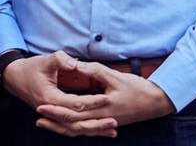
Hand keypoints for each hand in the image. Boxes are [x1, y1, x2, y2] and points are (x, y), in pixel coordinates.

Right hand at [0, 51, 111, 131]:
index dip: (92, 101)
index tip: (107, 98)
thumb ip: (60, 59)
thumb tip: (74, 63)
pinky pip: (70, 127)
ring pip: (74, 129)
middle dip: (97, 122)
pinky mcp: (54, 116)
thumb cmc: (29, 68)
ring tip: (111, 131)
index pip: (76, 104)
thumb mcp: (44, 60)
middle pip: (77, 122)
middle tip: (114, 121)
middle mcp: (51, 110)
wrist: (13, 77)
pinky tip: (98, 131)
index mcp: (50, 98)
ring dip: (94, 130)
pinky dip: (85, 130)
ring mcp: (52, 115)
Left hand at [33, 57, 174, 137]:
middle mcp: (103, 119)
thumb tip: (74, 65)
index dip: (57, 109)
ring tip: (43, 122)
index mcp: (103, 108)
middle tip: (37, 113)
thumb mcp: (115, 76)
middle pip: (74, 124)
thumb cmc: (138, 88)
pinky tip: (64, 127)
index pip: (75, 110)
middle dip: (54, 120)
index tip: (41, 104)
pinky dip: (74, 129)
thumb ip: (94, 70)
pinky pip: (88, 130)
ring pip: (80, 130)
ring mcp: (106, 123)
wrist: (157, 101)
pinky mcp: (108, 123)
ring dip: (61, 127)